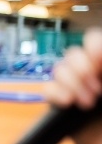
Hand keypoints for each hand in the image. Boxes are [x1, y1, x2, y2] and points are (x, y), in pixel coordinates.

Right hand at [44, 28, 101, 143]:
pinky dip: (57, 94)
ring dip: (72, 85)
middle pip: (73, 54)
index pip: (92, 40)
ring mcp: (70, 85)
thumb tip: (99, 58)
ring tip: (87, 103)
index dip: (93, 46)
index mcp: (101, 65)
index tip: (99, 62)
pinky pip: (47, 89)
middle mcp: (86, 70)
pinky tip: (69, 103)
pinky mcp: (57, 100)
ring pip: (59, 70)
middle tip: (97, 90)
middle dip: (82, 70)